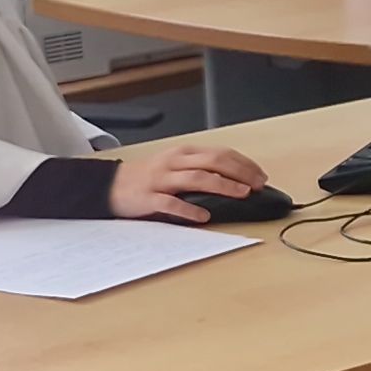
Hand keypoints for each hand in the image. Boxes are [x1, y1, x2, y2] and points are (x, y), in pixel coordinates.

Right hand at [110, 142, 266, 222]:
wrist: (109, 185)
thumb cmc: (148, 177)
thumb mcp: (175, 165)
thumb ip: (200, 168)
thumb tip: (236, 180)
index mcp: (183, 153)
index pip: (220, 153)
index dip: (244, 163)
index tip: (261, 175)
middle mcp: (174, 163)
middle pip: (213, 162)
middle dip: (239, 172)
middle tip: (257, 185)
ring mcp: (161, 179)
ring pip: (196, 178)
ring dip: (222, 185)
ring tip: (241, 194)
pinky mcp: (149, 198)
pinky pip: (171, 203)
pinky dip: (189, 210)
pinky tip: (204, 216)